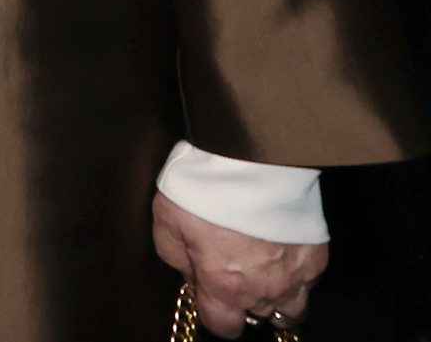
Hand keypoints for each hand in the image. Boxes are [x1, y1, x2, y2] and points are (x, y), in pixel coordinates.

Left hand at [152, 193, 324, 335]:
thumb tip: (189, 274)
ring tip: (263, 272)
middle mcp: (264, 289)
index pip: (223, 327)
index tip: (209, 296)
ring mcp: (296, 276)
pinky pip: (308, 281)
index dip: (214, 314)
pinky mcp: (317, 256)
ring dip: (276, 296)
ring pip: (291, 308)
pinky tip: (281, 251)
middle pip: (257, 316)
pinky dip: (295, 273)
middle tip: (234, 273)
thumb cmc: (205, 188)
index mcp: (225, 285)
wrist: (251, 160)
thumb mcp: (166, 220)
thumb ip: (174, 257)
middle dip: (244, 301)